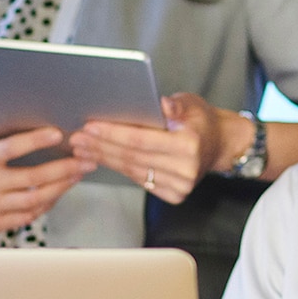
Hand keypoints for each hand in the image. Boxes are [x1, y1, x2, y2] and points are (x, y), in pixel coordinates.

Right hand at [0, 124, 87, 237]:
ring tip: (78, 174)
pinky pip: (26, 216)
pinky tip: (58, 193)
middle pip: (32, 178)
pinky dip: (45, 205)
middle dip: (64, 168)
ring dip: (61, 187)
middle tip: (86, 159)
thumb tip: (9, 107)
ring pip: (34, 200)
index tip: (59, 134)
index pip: (11, 149)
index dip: (36, 141)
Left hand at [72, 93, 248, 204]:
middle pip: (132, 157)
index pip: (141, 140)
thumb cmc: (201, 120)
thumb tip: (160, 104)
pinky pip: (139, 179)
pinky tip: (101, 158)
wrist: (220, 144)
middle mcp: (186, 169)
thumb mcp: (191, 103)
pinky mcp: (174, 195)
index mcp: (189, 145)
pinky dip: (118, 168)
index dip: (113, 133)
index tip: (90, 126)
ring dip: (104, 158)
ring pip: (132, 170)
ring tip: (82, 147)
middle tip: (76, 137)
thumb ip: (175, 105)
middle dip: (101, 145)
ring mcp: (180, 186)